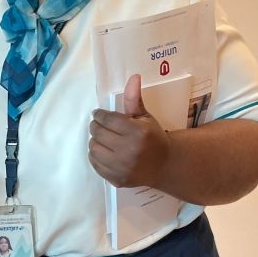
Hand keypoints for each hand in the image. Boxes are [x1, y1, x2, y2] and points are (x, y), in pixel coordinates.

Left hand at [88, 74, 170, 188]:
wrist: (164, 165)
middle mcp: (129, 151)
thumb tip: (133, 77)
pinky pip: (95, 164)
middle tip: (100, 126)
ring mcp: (122, 167)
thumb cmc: (153, 137)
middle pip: (97, 133)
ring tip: (103, 139)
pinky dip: (96, 156)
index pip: (106, 119)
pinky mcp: (117, 179)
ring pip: (93, 148)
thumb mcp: (144, 116)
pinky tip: (105, 152)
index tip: (99, 114)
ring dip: (95, 141)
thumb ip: (134, 98)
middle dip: (96, 126)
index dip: (99, 115)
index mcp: (137, 132)